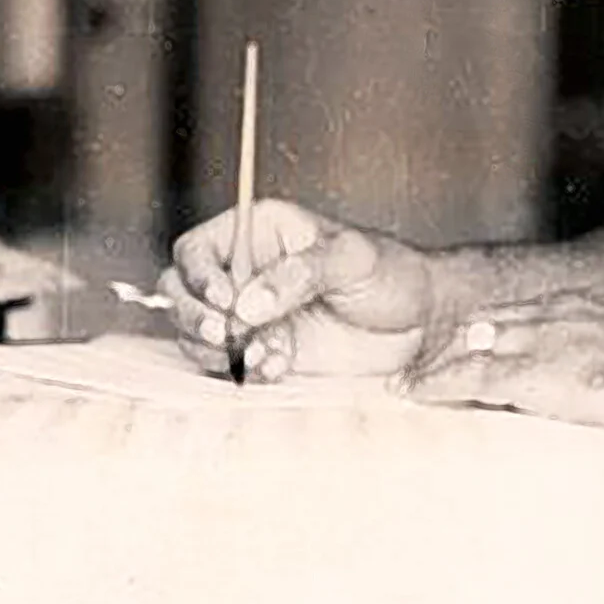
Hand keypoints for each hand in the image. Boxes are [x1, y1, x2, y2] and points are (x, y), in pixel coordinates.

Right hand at [160, 199, 432, 380]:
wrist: (422, 323)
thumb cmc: (392, 275)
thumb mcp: (352, 260)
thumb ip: (299, 274)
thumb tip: (247, 302)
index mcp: (259, 232)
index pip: (197, 250)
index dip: (198, 276)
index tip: (226, 299)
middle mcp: (246, 271)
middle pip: (181, 292)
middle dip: (194, 316)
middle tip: (227, 336)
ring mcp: (251, 314)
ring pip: (197, 333)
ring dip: (219, 350)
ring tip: (266, 354)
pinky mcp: (265, 350)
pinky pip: (230, 364)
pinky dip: (244, 370)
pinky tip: (278, 367)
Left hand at [398, 297, 603, 449]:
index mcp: (599, 307)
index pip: (531, 313)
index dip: (496, 330)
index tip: (471, 344)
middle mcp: (568, 313)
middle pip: (494, 322)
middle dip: (457, 342)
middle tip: (424, 362)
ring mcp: (552, 341)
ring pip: (477, 346)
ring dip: (439, 366)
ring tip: (409, 383)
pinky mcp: (543, 375)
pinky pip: (477, 377)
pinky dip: (441, 384)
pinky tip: (417, 395)